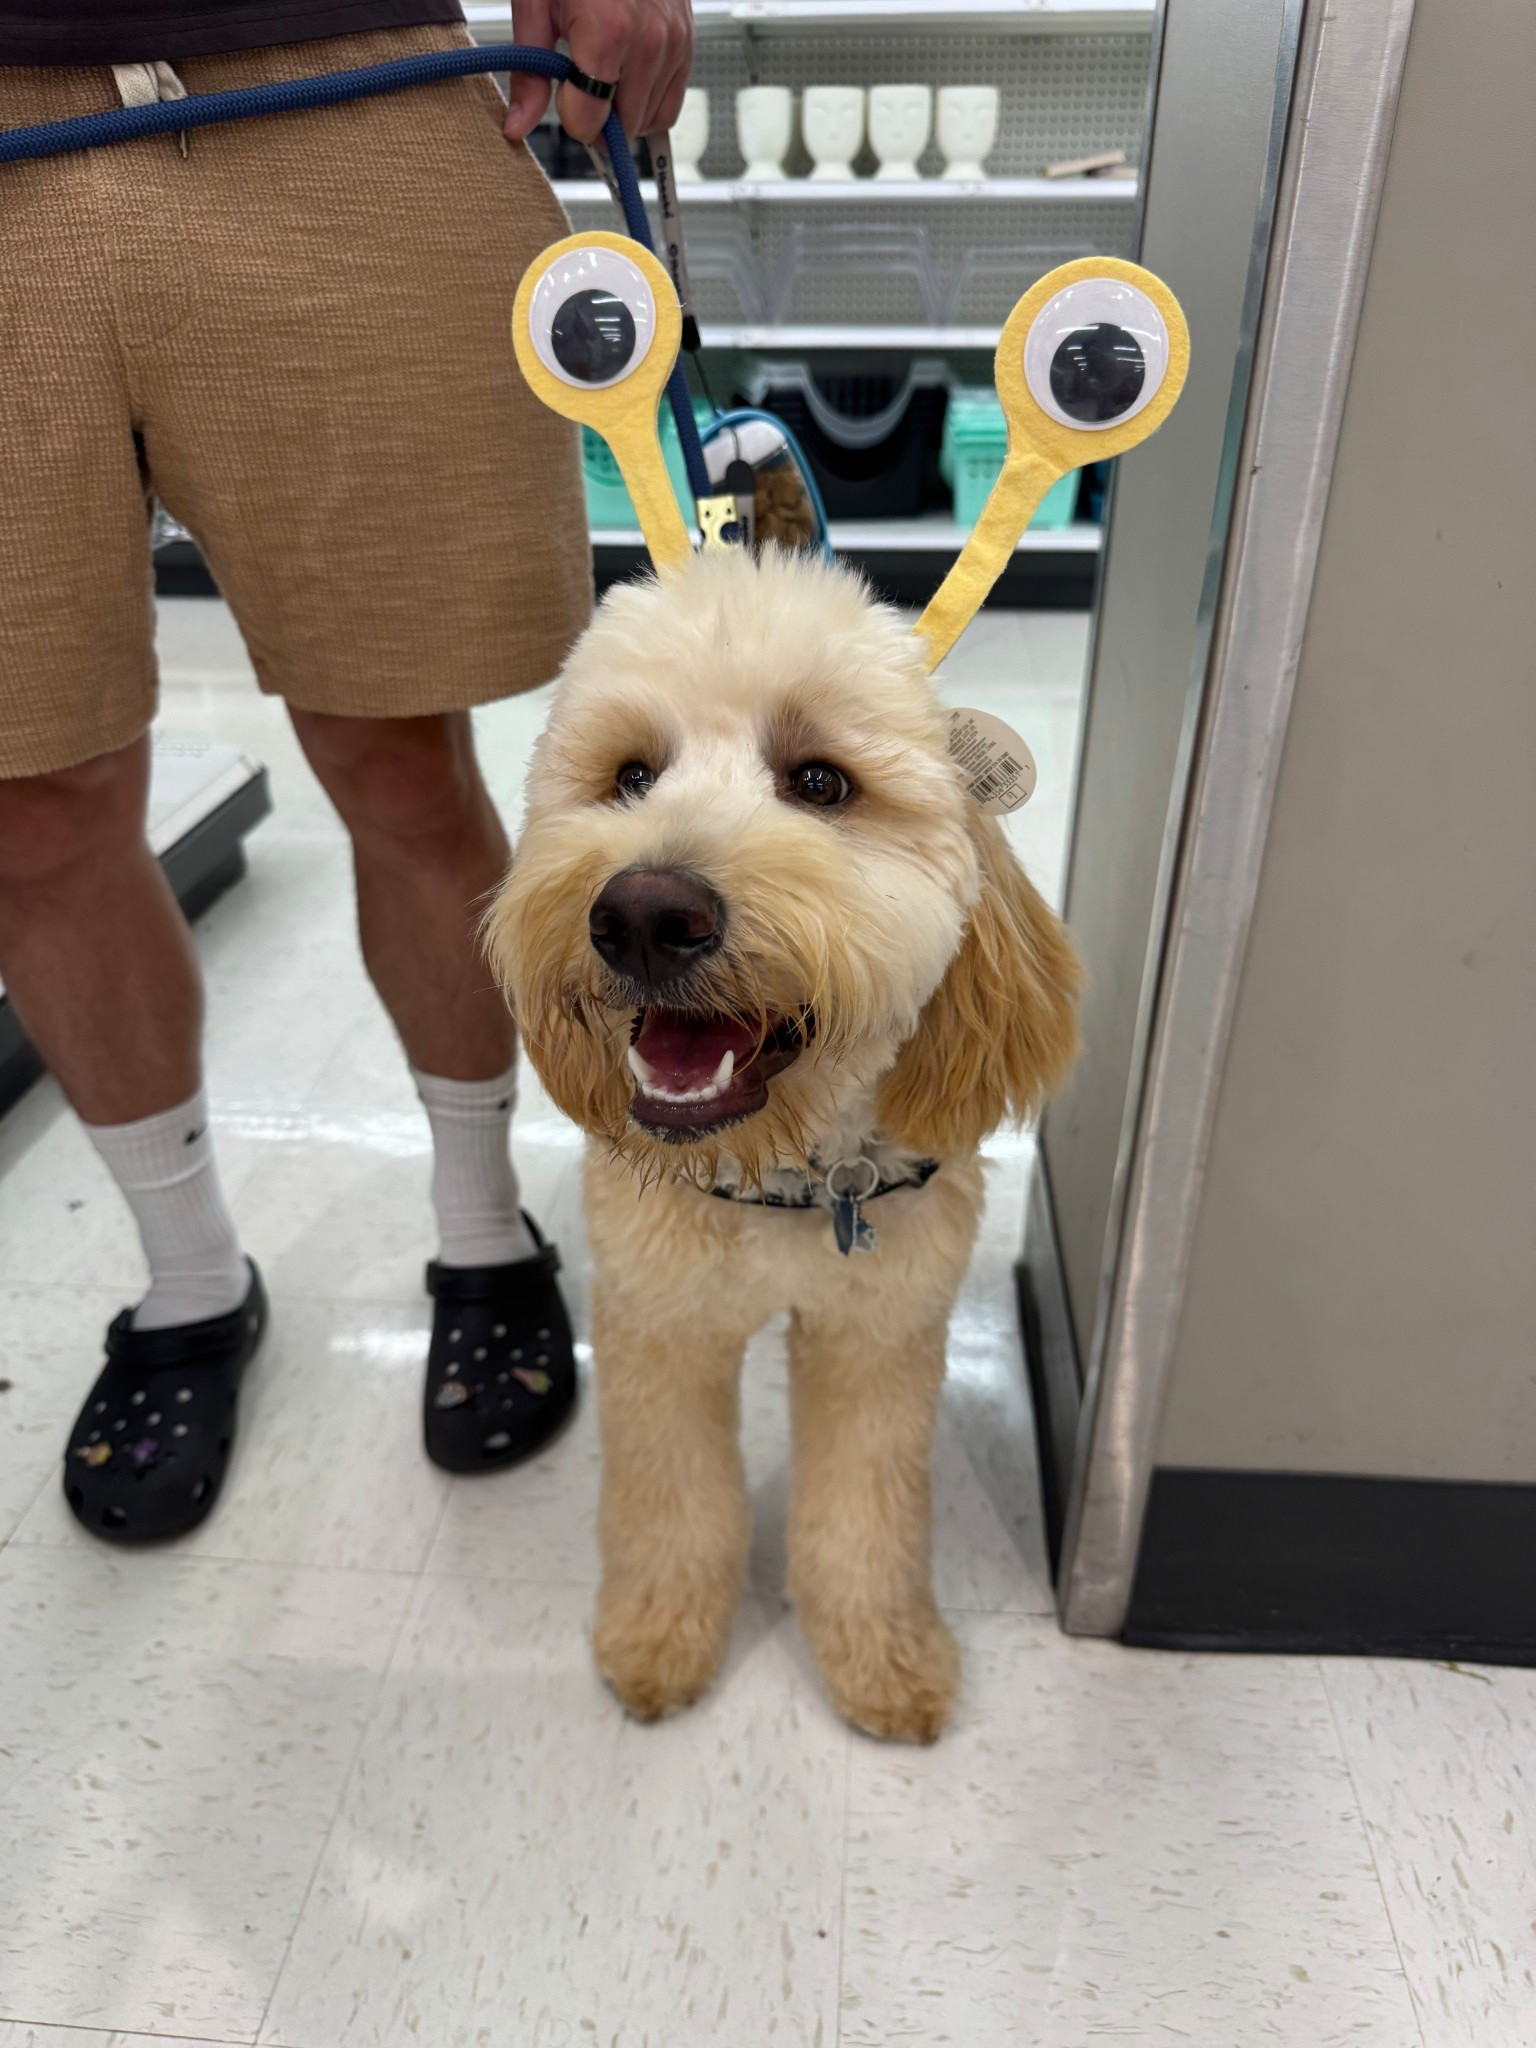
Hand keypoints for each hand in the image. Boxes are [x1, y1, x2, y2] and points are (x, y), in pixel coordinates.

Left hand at [504, 0, 693, 147]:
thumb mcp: (535, 5)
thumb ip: (529, 72)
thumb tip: (519, 124)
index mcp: (609, 34)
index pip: (591, 122)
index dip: (569, 114)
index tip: (560, 90)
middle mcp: (649, 42)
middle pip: (623, 126)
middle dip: (598, 115)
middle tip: (578, 83)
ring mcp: (675, 41)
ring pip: (650, 119)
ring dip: (624, 109)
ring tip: (602, 72)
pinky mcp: (688, 39)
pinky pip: (672, 98)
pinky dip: (648, 96)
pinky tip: (626, 74)